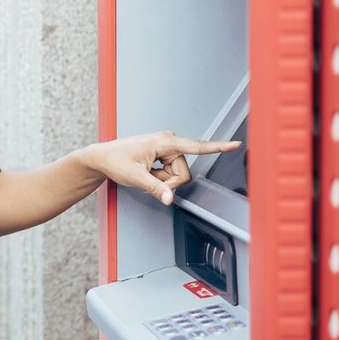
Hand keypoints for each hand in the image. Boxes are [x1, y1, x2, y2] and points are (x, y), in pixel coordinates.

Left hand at [90, 131, 240, 204]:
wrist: (103, 157)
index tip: (235, 144)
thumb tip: (169, 199)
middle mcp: (169, 141)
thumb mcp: (135, 178)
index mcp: (164, 142)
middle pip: (183, 173)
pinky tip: (148, 172)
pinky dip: (160, 178)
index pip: (197, 147)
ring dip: (163, 181)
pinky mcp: (165, 153)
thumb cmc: (116, 161)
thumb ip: (155, 189)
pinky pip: (171, 173)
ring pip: (178, 175)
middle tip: (149, 180)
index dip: (218, 147)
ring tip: (146, 175)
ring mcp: (167, 147)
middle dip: (168, 182)